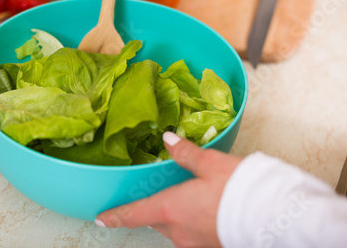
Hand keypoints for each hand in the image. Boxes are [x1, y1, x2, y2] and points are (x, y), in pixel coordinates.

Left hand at [95, 131, 242, 247]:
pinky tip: (205, 212)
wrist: (275, 218)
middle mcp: (179, 232)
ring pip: (174, 229)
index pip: (134, 214)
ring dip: (173, 217)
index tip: (101, 218)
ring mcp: (195, 244)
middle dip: (151, 211)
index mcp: (171, 209)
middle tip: (152, 199)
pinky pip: (192, 236)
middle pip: (155, 221)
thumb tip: (167, 139)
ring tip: (185, 201)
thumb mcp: (210, 164)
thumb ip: (185, 153)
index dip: (115, 216)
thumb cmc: (241, 190)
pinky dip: (191, 224)